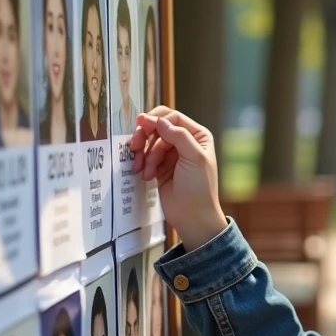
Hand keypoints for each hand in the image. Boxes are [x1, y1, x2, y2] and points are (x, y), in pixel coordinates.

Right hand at [130, 106, 227, 250]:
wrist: (193, 217)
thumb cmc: (200, 189)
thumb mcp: (194, 158)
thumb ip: (178, 136)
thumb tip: (160, 120)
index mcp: (198, 136)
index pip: (174, 118)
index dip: (156, 120)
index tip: (142, 125)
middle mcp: (186, 142)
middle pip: (158, 128)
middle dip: (145, 136)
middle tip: (135, 146)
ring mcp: (172, 154)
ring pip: (150, 142)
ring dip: (143, 154)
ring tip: (142, 169)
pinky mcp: (161, 166)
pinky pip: (146, 156)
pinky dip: (142, 163)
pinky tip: (144, 175)